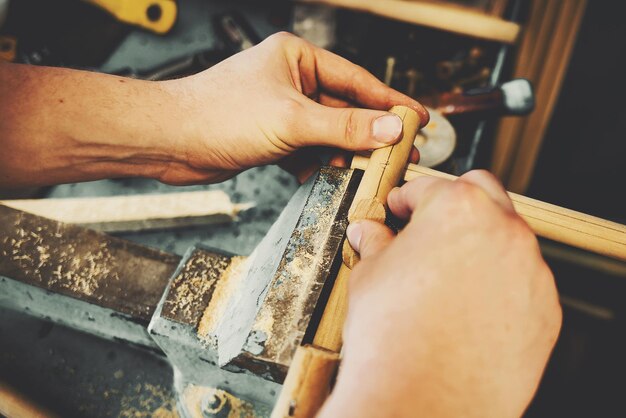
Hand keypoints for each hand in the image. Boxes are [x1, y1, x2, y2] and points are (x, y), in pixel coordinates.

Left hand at [159, 32, 426, 183]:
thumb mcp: (292, 119)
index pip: (356, 80)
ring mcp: (280, 111)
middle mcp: (291, 81)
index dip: (389, 101)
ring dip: (343, 154)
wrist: (169, 141)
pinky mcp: (270, 137)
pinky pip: (306, 151)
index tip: (417, 119)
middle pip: (344, 110)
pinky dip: (316, 166)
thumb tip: (390, 129)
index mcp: (297, 58)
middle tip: (400, 155)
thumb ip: (344, 126)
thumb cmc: (218, 113)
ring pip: (326, 134)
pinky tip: (325, 178)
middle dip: (369, 135)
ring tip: (365, 173)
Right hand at [320, 170, 561, 417]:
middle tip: (428, 225)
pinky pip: (523, 281)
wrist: (422, 400)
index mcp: (457, 210)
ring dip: (479, 243)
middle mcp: (503, 231)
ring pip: (507, 238)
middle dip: (453, 201)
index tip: (400, 209)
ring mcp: (530, 271)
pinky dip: (500, 282)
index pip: (430, 186)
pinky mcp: (544, 309)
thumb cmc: (393, 337)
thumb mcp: (369, 275)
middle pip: (482, 193)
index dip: (407, 197)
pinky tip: (470, 306)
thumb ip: (375, 243)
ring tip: (447, 272)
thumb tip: (369, 233)